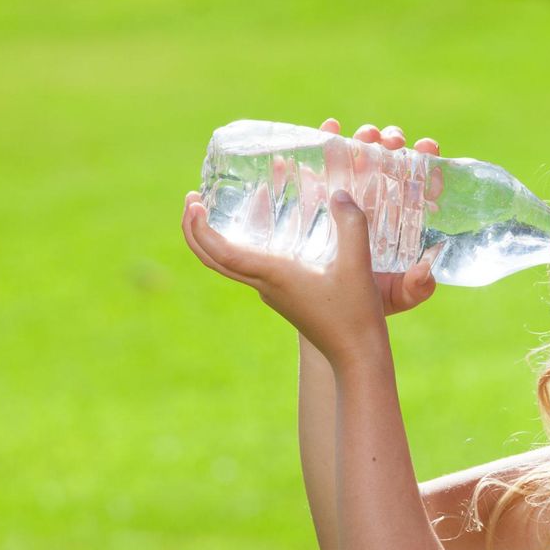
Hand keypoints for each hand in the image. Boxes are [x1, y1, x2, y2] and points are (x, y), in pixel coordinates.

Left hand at [182, 185, 386, 366]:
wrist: (356, 355)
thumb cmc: (354, 314)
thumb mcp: (357, 265)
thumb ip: (351, 226)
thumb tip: (339, 194)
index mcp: (273, 276)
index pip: (221, 253)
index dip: (201, 229)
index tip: (195, 203)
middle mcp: (265, 285)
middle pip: (212, 260)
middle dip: (194, 229)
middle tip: (192, 199)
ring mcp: (271, 292)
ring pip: (228, 264)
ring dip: (213, 237)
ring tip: (213, 208)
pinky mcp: (283, 295)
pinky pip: (248, 267)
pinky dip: (237, 245)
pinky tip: (257, 230)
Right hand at [320, 118, 442, 316]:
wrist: (330, 316)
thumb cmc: (370, 303)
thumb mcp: (397, 296)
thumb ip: (415, 287)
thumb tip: (425, 271)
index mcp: (400, 220)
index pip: (416, 184)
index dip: (425, 162)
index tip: (428, 146)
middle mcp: (375, 204)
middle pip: (386, 164)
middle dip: (390, 144)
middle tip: (391, 141)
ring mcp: (344, 200)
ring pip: (354, 161)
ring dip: (359, 141)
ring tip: (363, 135)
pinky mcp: (315, 202)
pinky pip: (316, 170)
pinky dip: (319, 146)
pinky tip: (323, 131)